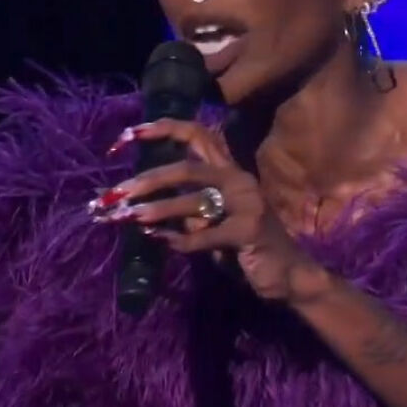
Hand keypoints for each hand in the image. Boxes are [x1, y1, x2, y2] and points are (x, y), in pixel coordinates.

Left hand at [92, 119, 318, 301]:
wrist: (290, 277)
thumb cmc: (245, 249)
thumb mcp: (212, 222)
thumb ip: (186, 209)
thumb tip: (137, 205)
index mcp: (229, 170)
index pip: (196, 133)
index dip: (160, 129)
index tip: (125, 135)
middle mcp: (239, 180)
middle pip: (188, 166)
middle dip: (148, 178)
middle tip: (117, 192)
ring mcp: (248, 203)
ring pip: (194, 200)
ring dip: (157, 209)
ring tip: (128, 218)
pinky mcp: (249, 231)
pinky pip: (206, 235)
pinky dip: (180, 240)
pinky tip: (161, 241)